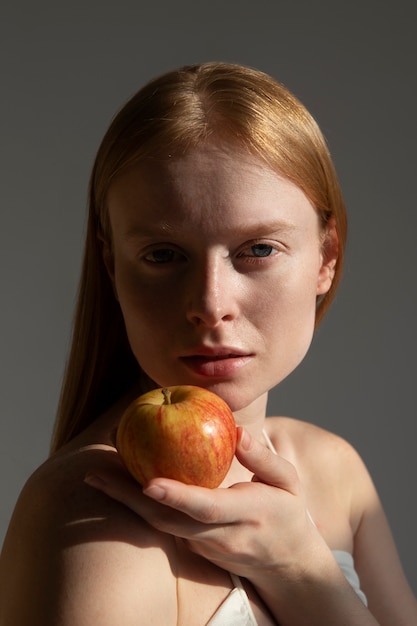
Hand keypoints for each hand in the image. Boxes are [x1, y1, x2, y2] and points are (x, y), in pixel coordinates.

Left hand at [85, 427, 320, 581]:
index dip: (177, 496)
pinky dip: (139, 506)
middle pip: (168, 520)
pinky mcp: (193, 548)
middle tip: (96, 474)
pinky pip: (163, 525)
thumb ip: (264, 459)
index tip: (149, 482)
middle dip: (129, 498)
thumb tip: (237, 432)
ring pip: (160, 525)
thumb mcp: (289, 482)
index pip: (206, 508)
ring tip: (97, 476)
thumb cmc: (288, 514)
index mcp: (246, 514)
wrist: (287, 565)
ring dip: (126, 502)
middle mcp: (220, 535)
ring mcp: (204, 546)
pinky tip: (120, 486)